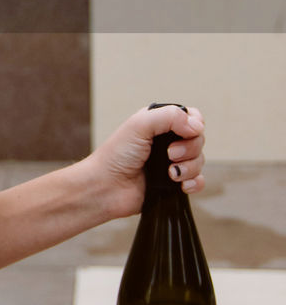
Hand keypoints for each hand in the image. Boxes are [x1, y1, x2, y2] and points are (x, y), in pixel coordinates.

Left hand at [91, 103, 205, 220]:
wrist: (106, 187)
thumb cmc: (116, 155)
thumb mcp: (139, 125)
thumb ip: (169, 117)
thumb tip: (196, 126)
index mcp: (158, 123)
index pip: (191, 117)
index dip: (194, 124)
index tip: (186, 132)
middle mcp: (166, 142)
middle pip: (198, 139)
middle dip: (189, 148)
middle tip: (170, 154)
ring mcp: (171, 163)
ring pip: (199, 161)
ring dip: (189, 167)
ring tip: (170, 173)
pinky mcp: (173, 184)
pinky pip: (198, 181)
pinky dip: (194, 183)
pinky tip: (180, 185)